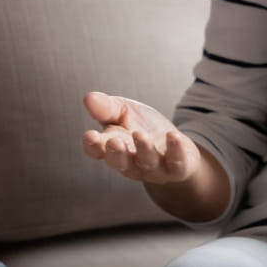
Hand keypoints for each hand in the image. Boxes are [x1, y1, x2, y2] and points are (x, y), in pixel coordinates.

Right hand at [81, 91, 200, 183]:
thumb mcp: (123, 112)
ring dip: (144, 149)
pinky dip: (175, 150)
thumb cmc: (143, 127)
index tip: (90, 135)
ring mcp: (154, 168)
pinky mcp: (178, 168)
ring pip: (147, 163)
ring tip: (140, 135)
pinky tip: (173, 136)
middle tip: (114, 142)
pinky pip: (177, 164)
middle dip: (117, 154)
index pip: (97, 151)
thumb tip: (88, 98)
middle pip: (120, 163)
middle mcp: (131, 163)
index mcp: (113, 148)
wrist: (174, 144)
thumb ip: (106, 108)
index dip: (92, 146)